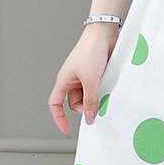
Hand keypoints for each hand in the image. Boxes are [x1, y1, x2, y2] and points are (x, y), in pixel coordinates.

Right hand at [47, 22, 119, 138]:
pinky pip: (97, 88)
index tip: (66, 130)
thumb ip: (90, 101)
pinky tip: (108, 85)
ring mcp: (84, 76)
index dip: (59, 118)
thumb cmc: (91, 50)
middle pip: (75, 103)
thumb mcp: (90, 80)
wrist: (104, 34)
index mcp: (64, 81)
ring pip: (88, 96)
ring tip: (103, 89)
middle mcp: (72, 79)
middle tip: (96, 105)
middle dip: (85, 106)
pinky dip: (102, 89)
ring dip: (96, 97)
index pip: (56, 105)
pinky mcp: (95, 73)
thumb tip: (89, 117)